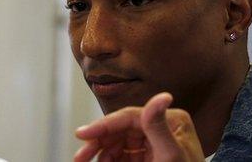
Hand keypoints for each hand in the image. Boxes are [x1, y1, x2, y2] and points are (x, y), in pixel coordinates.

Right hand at [74, 93, 204, 161]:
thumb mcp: (170, 154)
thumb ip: (159, 126)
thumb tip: (163, 96)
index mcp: (171, 120)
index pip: (130, 117)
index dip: (103, 125)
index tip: (82, 134)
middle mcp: (161, 128)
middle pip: (120, 130)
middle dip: (97, 143)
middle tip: (80, 157)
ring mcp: (152, 144)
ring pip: (117, 143)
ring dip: (99, 153)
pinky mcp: (146, 158)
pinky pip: (121, 156)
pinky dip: (108, 160)